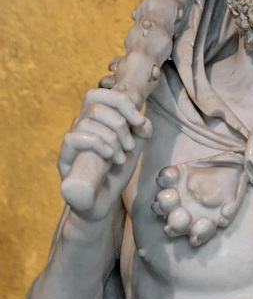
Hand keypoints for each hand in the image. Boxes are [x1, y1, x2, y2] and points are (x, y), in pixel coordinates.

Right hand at [58, 88, 150, 219]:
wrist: (102, 204)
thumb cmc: (115, 174)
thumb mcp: (132, 148)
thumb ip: (139, 130)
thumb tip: (143, 117)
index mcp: (95, 120)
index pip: (99, 94)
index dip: (120, 100)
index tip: (138, 121)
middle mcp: (80, 126)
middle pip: (94, 101)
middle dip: (120, 121)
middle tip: (130, 144)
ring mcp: (70, 141)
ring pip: (87, 120)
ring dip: (113, 137)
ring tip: (122, 157)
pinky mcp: (64, 159)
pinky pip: (74, 138)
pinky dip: (98, 144)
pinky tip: (111, 157)